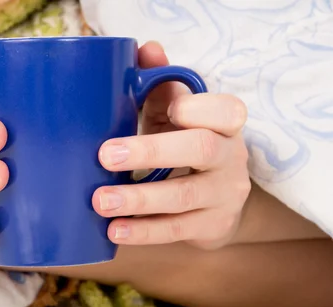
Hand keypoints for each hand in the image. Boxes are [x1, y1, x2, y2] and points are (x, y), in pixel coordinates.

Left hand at [92, 42, 250, 249]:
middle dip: (151, 151)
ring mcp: (226, 195)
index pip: (225, 110)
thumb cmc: (186, 144)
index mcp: (226, 124)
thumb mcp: (177, 114)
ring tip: (100, 201)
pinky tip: (115, 230)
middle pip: (201, 150)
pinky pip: (178, 230)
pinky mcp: (213, 226)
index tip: (166, 110)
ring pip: (185, 196)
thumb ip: (162, 83)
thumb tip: (146, 48)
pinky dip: (144, 231)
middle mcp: (232, 157)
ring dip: (139, 198)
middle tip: (105, 156)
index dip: (196, 109)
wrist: (217, 201)